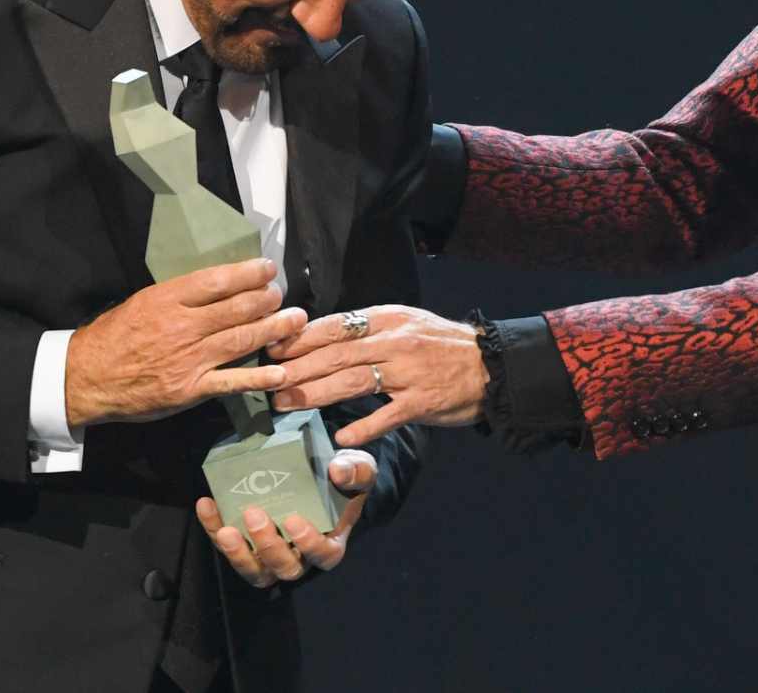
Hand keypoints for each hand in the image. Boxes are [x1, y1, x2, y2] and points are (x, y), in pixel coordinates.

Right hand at [64, 258, 304, 426]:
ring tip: (295, 319)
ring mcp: (189, 359)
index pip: (217, 281)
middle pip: (235, 308)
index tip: (267, 268)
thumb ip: (177, 296)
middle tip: (282, 293)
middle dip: (266, 299)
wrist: (86, 377)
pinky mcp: (191, 389)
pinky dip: (258, 377)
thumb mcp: (141, 302)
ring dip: (273, 328)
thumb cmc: (112, 336)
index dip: (248, 273)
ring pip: (240, 339)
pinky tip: (280, 372)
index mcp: (168, 299)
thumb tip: (214, 286)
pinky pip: (231, 381)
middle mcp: (183, 326)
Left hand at [197, 450, 374, 585]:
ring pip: (255, 571)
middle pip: (284, 568)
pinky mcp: (247, 544)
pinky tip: (206, 505)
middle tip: (255, 514)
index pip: (323, 555)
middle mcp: (300, 557)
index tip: (294, 520)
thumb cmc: (341, 478)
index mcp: (330, 543)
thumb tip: (338, 470)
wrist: (320, 474)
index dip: (308, 544)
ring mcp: (271, 555)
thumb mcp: (359, 469)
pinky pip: (230, 545)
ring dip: (237, 554)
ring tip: (226, 530)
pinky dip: (214, 528)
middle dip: (268, 546)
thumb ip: (355, 471)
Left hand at [268, 305, 485, 445]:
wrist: (490, 364)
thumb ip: (367, 329)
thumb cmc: (440, 345)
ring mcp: (409, 373)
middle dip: (298, 368)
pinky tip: (340, 437)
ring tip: (287, 404)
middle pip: (337, 354)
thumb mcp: (404, 323)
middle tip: (267, 381)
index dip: (301, 338)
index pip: (335, 326)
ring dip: (316, 395)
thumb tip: (322, 336)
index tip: (273, 348)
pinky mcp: (422, 403)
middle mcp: (395, 342)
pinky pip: (387, 416)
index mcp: (387, 320)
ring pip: (354, 381)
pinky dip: (363, 426)